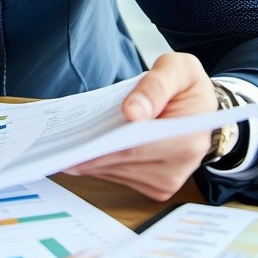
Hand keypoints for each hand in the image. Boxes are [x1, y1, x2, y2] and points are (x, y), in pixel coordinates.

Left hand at [65, 51, 216, 200]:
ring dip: (88, 158)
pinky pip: (117, 176)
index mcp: (187, 140)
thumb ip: (155, 87)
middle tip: (55, 142)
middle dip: (86, 151)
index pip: (134, 148)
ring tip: (63, 141)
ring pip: (113, 172)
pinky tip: (81, 146)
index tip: (73, 142)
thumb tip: (132, 112)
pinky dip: (98, 162)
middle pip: (119, 163)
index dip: (101, 146)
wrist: (202, 108)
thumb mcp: (177, 69)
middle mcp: (178, 168)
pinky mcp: (155, 188)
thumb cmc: (187, 87)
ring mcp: (166, 182)